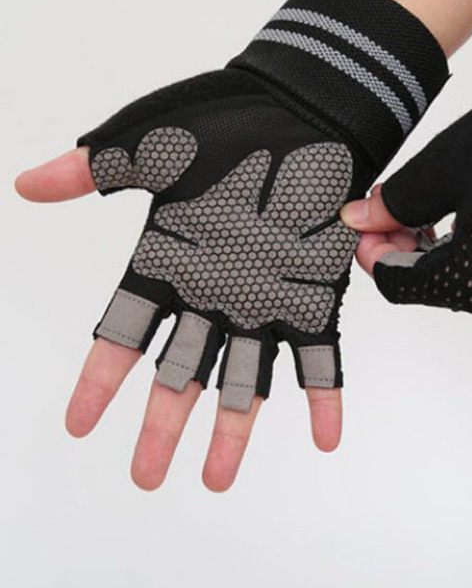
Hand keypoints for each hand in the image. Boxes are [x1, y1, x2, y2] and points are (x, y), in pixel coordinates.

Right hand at [15, 0, 448, 489]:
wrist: (304, 107)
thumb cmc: (227, 120)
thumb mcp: (151, 143)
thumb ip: (94, 170)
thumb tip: (26, 184)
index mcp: (170, 261)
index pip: (124, 333)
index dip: (100, 381)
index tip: (79, 425)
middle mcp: (215, 291)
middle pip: (181, 372)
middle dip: (163, 425)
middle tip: (147, 478)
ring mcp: (267, 296)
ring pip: (246, 377)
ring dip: (235, 429)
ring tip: (217, 480)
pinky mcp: (316, 291)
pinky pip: (321, 353)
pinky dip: (324, 395)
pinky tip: (325, 437)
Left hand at [344, 160, 471, 310]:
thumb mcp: (442, 169)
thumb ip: (394, 204)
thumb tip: (357, 222)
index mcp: (471, 282)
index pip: (397, 284)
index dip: (373, 252)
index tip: (366, 220)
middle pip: (430, 287)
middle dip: (404, 249)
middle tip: (396, 205)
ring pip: (463, 283)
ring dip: (437, 252)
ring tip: (432, 206)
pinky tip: (468, 218)